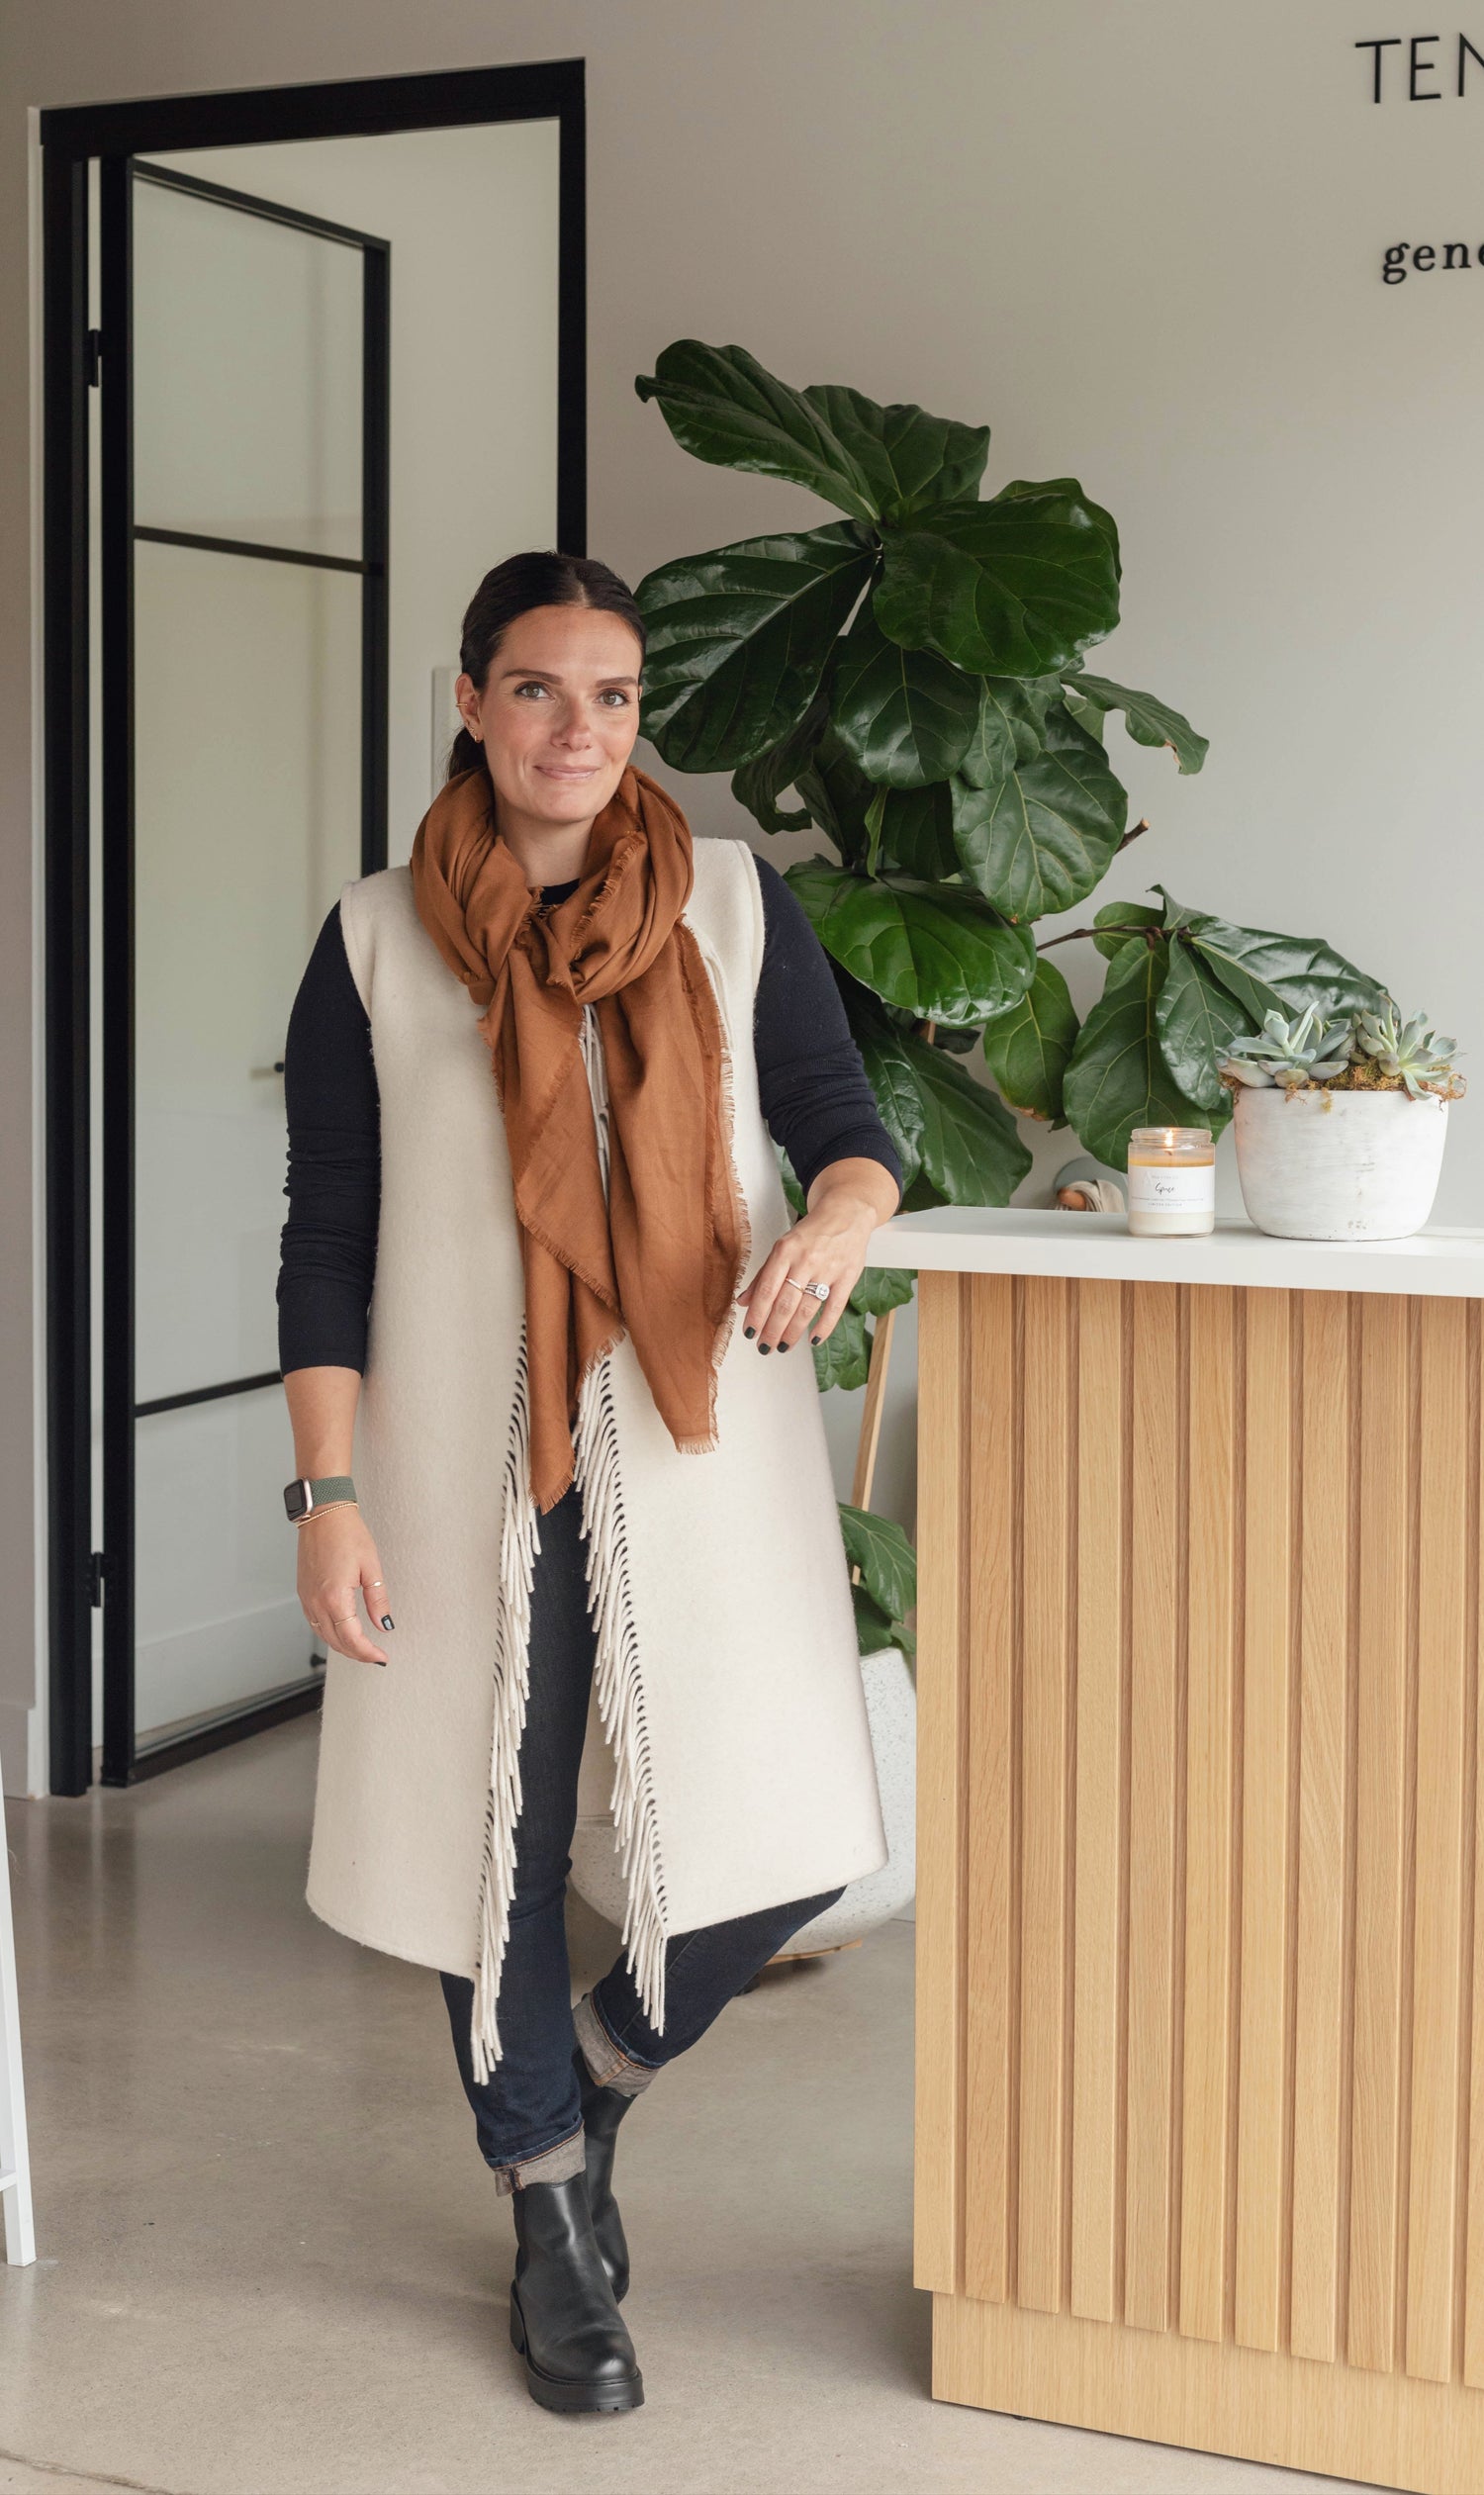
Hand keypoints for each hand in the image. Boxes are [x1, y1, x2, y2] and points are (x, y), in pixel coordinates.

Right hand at [297, 1505, 393, 1665]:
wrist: (323, 1514)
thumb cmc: (346, 1533)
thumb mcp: (371, 1567)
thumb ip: (378, 1600)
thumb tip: (385, 1624)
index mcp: (335, 1596)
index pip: (352, 1638)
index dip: (368, 1653)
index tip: (381, 1658)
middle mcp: (316, 1601)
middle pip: (336, 1642)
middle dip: (357, 1654)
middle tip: (375, 1656)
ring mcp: (307, 1598)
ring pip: (323, 1635)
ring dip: (342, 1646)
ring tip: (361, 1648)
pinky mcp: (303, 1592)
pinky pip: (314, 1623)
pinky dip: (329, 1633)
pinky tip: (341, 1632)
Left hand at [737, 1174, 885, 1355]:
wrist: (847, 1213)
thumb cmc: (812, 1233)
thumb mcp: (782, 1247)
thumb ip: (763, 1274)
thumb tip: (743, 1301)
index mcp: (784, 1251)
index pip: (766, 1290)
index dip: (756, 1315)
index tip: (750, 1332)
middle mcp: (805, 1260)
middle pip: (785, 1303)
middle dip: (772, 1329)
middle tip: (765, 1346)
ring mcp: (828, 1269)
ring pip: (807, 1308)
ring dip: (793, 1332)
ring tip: (783, 1346)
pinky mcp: (848, 1277)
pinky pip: (834, 1307)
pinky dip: (824, 1327)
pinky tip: (813, 1339)